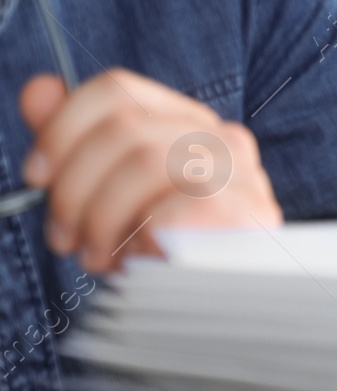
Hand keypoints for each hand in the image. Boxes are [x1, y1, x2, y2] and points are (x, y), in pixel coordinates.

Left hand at [19, 69, 281, 272]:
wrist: (217, 301)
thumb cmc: (160, 246)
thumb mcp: (104, 192)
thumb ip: (74, 140)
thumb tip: (39, 89)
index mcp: (186, 121)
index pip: (117, 90)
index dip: (62, 129)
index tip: (36, 175)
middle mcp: (220, 136)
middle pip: (124, 127)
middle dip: (75, 187)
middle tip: (65, 236)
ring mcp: (240, 171)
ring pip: (147, 162)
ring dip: (104, 218)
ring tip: (98, 255)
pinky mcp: (246, 212)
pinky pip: (174, 208)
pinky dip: (141, 237)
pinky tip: (140, 259)